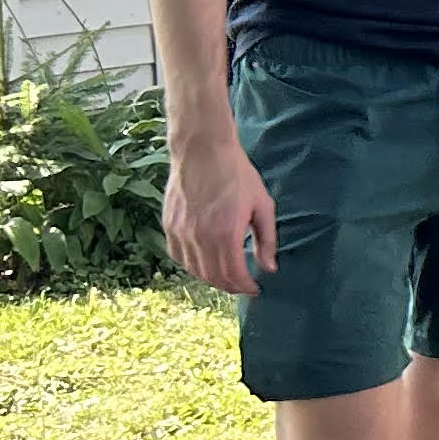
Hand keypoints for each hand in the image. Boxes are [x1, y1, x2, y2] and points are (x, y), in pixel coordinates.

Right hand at [163, 135, 275, 296]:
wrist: (202, 150)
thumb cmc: (237, 175)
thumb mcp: (263, 205)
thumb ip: (266, 240)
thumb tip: (269, 268)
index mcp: (226, 234)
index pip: (234, 275)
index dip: (245, 286)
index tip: (255, 288)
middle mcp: (200, 238)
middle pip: (213, 277)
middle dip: (231, 286)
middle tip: (242, 285)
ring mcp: (181, 233)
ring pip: (195, 270)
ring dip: (212, 278)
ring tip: (227, 276)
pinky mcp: (169, 226)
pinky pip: (179, 257)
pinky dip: (192, 266)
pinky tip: (205, 263)